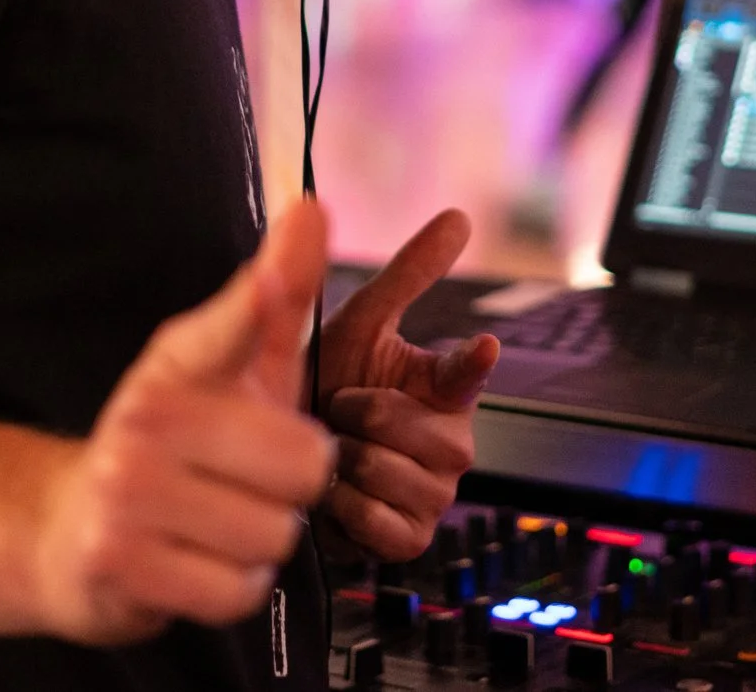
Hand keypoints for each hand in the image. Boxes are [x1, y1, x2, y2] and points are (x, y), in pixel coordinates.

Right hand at [32, 198, 334, 644]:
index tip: (305, 216)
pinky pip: (238, 590)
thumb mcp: (230, 368)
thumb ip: (277, 295)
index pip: (233, 322)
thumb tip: (312, 207)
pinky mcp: (119, 562)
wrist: (68, 531)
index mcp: (180, 363)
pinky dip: (232, 588)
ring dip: (260, 543)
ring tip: (217, 524)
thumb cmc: (178, 445)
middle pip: (303, 465)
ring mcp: (126, 490)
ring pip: (274, 535)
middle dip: (291, 488)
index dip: (267, 290)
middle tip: (245, 481)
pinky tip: (198, 563)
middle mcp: (147, 418)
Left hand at [315, 209, 498, 561]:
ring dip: (349, 460)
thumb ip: (410, 272)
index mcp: (443, 388)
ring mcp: (433, 494)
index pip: (468, 372)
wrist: (273, 453)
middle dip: (367, 418)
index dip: (472, 360)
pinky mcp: (409, 538)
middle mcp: (449, 442)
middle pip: (425, 434)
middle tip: (340, 409)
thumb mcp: (361, 321)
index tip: (483, 345)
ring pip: (398, 476)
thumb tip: (460, 217)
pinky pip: (382, 521)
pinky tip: (336, 494)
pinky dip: (347, 507)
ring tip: (335, 449)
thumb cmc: (326, 382)